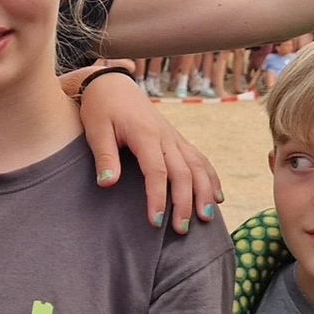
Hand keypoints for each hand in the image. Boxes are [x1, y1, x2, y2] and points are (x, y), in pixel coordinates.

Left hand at [73, 67, 223, 232]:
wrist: (112, 83)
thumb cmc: (101, 107)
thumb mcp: (96, 129)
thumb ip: (104, 156)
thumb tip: (108, 184)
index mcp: (146, 134)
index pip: (157, 172)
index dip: (158, 198)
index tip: (156, 221)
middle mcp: (165, 136)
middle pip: (183, 173)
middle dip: (184, 202)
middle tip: (181, 230)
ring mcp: (174, 137)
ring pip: (197, 166)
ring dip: (204, 192)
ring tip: (206, 218)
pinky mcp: (176, 139)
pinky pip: (199, 158)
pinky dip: (210, 177)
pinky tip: (217, 196)